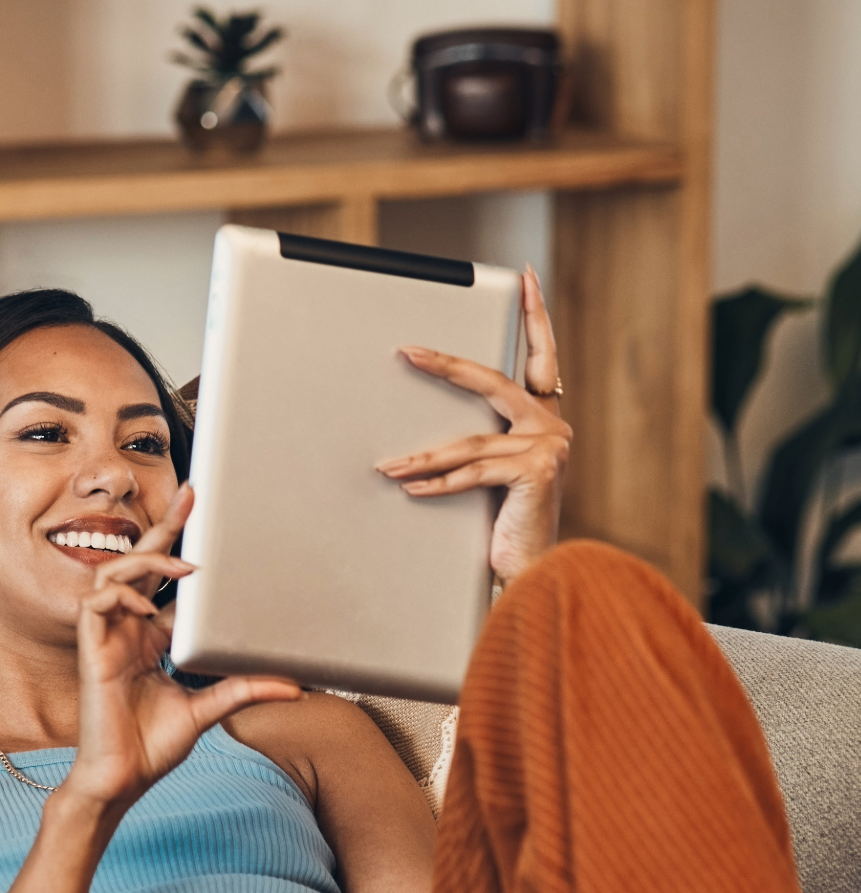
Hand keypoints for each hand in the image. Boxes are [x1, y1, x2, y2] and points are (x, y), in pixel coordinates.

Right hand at [66, 484, 300, 810]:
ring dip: (146, 563)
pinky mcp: (90, 650)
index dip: (179, 548)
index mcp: (149, 639)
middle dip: (163, 528)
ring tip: (181, 568)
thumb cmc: (152, 746)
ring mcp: (106, 637)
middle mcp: (127, 630)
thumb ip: (243, 689)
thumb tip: (294, 686)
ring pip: (113, 573)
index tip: (203, 517)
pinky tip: (145, 606)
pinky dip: (121, 595)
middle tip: (191, 496)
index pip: (163, 582)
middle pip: (139, 563)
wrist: (123, 778)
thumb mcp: (207, 709)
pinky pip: (96, 602)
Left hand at [377, 266, 571, 583]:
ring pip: (470, 441)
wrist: (532, 568)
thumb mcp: (493, 472)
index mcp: (543, 416)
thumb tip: (422, 426)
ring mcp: (549, 448)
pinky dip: (437, 482)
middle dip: (446, 366)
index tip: (528, 278)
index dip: (536, 316)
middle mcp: (552, 426)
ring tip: (387, 465)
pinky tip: (409, 487)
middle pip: (492, 383)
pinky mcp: (537, 473)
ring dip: (422, 456)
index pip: (541, 355)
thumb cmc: (506, 520)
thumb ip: (478, 441)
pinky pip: (473, 473)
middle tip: (408, 352)